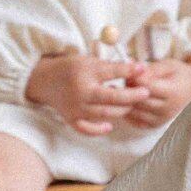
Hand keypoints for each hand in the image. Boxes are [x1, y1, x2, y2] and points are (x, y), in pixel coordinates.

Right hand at [24, 53, 150, 134]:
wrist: (45, 81)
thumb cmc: (71, 69)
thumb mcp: (89, 61)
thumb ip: (112, 66)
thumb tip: (139, 68)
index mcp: (84, 73)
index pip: (112, 72)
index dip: (130, 70)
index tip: (143, 68)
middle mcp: (80, 92)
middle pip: (112, 98)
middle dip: (132, 96)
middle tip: (145, 92)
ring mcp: (76, 108)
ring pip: (105, 114)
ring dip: (121, 110)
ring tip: (129, 104)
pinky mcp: (71, 119)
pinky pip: (87, 130)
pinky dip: (99, 130)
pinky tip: (109, 125)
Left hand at [123, 58, 190, 129]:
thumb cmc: (179, 74)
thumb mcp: (168, 65)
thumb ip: (151, 69)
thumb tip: (133, 71)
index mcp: (173, 92)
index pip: (147, 87)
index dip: (135, 77)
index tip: (130, 70)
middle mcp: (168, 109)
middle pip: (139, 100)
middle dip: (128, 88)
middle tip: (126, 78)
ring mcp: (161, 119)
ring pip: (134, 111)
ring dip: (126, 100)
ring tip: (127, 88)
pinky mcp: (155, 125)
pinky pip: (135, 120)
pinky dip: (128, 110)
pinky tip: (129, 100)